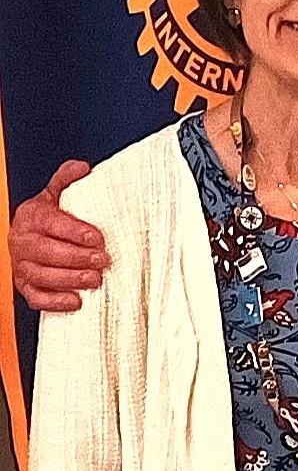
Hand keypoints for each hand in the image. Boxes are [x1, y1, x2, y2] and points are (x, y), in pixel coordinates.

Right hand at [9, 160, 107, 311]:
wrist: (24, 234)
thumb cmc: (45, 215)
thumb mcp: (53, 192)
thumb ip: (66, 178)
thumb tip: (84, 168)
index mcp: (31, 217)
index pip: (52, 224)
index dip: (76, 232)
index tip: (98, 238)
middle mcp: (22, 242)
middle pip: (48, 253)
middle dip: (78, 258)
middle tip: (102, 260)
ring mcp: (21, 266)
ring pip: (43, 276)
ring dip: (71, 280)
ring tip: (95, 279)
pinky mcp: (24, 285)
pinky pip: (36, 297)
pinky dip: (55, 302)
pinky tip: (76, 301)